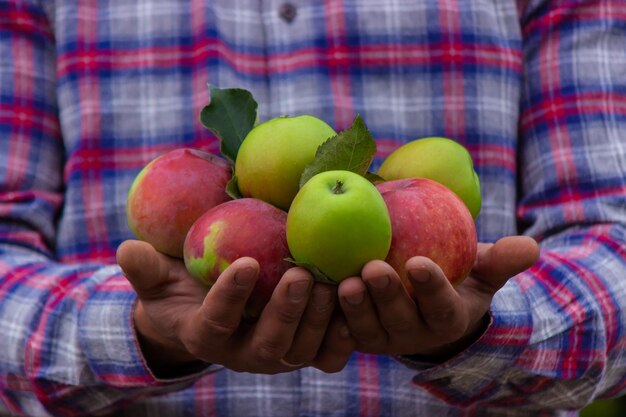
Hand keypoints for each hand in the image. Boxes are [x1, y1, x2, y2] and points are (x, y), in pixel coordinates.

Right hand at [116, 240, 353, 375]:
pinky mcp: (303, 352)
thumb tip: (127, 250)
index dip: (230, 298)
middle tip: (302, 272)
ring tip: (334, 281)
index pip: (216, 323)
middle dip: (287, 311)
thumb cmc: (181, 290)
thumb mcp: (158, 280)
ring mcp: (276, 355)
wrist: (208, 314)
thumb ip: (146, 269)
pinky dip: (343, 335)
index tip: (246, 263)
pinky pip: (327, 356)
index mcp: (205, 335)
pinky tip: (355, 300)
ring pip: (302, 351)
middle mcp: (242, 354)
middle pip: (269, 345)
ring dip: (320, 320)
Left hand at [337, 236, 539, 357]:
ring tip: (345, 282)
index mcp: (445, 318)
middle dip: (386, 296)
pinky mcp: (353, 334)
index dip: (430, 288)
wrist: (422, 301)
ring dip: (354, 307)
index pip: (440, 307)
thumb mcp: (482, 271)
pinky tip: (315, 285)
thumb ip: (501, 261)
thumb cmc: (457, 278)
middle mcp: (412, 333)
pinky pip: (338, 327)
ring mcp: (380, 336)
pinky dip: (328, 310)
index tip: (419, 264)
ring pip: (365, 327)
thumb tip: (529, 247)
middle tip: (373, 268)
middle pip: (398, 319)